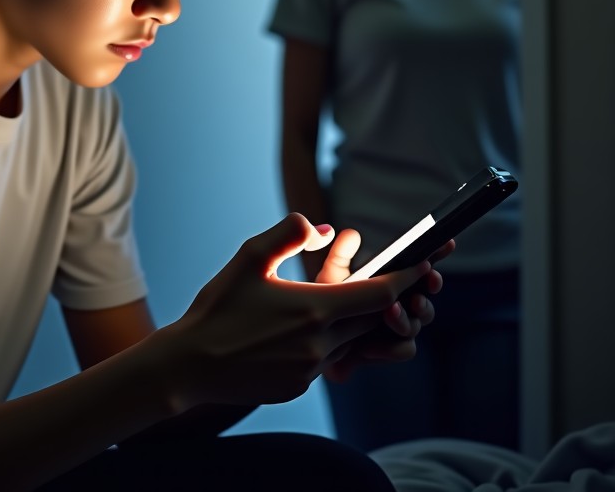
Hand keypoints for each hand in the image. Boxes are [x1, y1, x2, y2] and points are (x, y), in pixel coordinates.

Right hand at [162, 213, 431, 410]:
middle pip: (373, 319)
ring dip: (355, 319)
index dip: (407, 276)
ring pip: (352, 341)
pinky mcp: (299, 386)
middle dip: (388, 298)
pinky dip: (328, 339)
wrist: (190, 364)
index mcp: (313, 309)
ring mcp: (311, 369)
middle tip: (394, 278)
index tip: (426, 263)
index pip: (380, 293)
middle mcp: (320, 344)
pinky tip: (302, 326)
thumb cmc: (217, 307)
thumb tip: (325, 229)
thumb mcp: (249, 258)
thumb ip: (289, 234)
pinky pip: (328, 359)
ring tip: (338, 298)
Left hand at [314, 228, 453, 381]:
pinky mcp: (393, 349)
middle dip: (429, 288)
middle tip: (423, 280)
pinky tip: (370, 344)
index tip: (446, 243)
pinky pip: (405, 348)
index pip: (421, 265)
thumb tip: (351, 233)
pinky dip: (391, 346)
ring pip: (418, 322)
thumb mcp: (332, 277)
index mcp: (394, 280)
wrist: (317, 341)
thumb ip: (341, 256)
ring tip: (390, 311)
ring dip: (406, 317)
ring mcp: (401, 327)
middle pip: (428, 291)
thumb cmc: (329, 304)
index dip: (437, 254)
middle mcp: (404, 302)